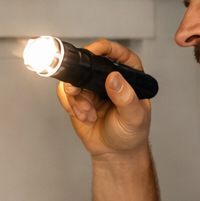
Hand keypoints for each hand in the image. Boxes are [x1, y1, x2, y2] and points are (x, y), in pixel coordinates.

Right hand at [56, 39, 150, 158]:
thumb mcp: (134, 117)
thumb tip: (114, 78)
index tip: (94, 51)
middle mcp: (109, 77)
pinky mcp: (79, 98)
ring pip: (73, 79)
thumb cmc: (131, 134)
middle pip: (88, 62)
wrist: (115, 153)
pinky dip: (72, 106)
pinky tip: (85, 117)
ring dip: (77, 99)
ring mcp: (92, 87)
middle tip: (76, 90)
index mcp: (129, 74)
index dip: (104, 47)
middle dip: (80, 78)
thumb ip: (126, 99)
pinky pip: (65, 94)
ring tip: (88, 114)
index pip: (116, 52)